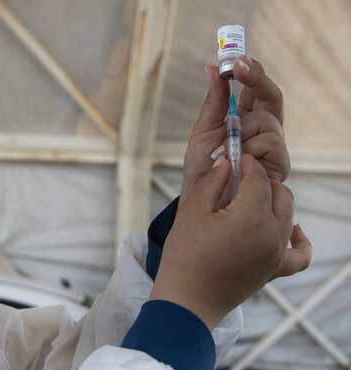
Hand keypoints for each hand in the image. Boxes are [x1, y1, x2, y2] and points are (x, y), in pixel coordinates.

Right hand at [150, 155, 311, 329]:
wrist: (187, 300)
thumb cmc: (184, 256)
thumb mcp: (192, 211)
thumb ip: (212, 182)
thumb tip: (226, 163)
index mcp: (251, 216)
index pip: (258, 178)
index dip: (248, 164)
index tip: (237, 157)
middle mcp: (272, 233)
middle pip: (280, 194)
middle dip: (262, 181)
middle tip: (240, 178)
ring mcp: (277, 254)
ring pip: (289, 216)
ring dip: (275, 202)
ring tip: (252, 200)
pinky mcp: (275, 270)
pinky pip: (300, 254)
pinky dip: (301, 240)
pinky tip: (292, 231)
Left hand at [181, 55, 288, 210]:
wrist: (201, 200)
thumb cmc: (203, 168)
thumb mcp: (204, 130)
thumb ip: (214, 102)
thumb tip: (212, 69)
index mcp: (247, 119)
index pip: (257, 90)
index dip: (253, 72)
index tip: (239, 58)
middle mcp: (263, 130)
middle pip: (272, 97)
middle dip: (256, 79)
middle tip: (239, 67)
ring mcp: (272, 148)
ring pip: (268, 120)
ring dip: (241, 129)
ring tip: (222, 150)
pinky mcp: (278, 166)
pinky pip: (271, 142)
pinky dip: (249, 147)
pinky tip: (234, 161)